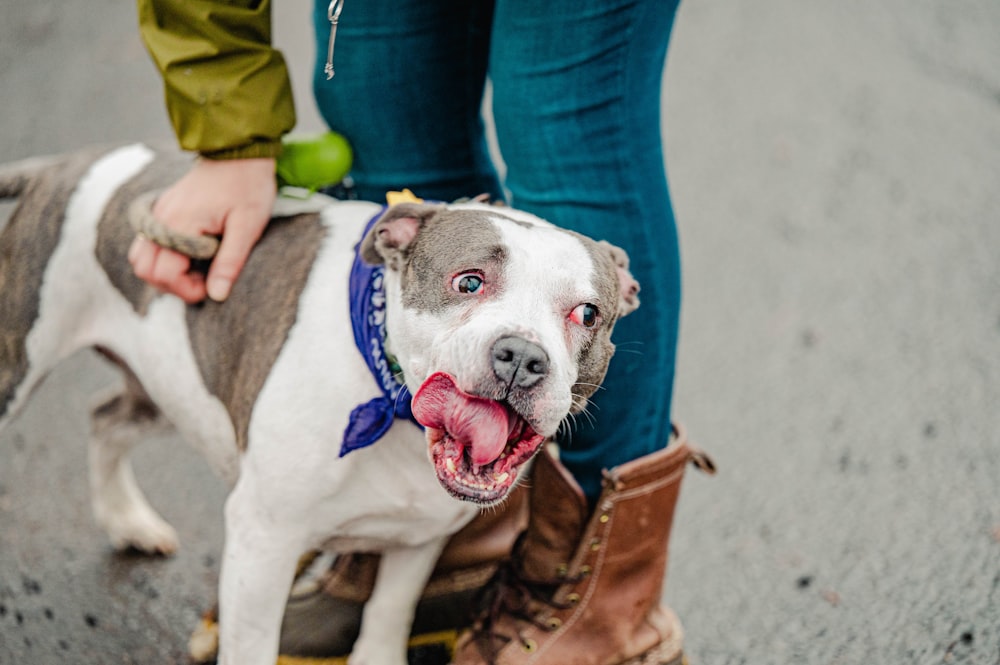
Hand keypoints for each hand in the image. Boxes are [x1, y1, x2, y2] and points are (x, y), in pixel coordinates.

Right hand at [128, 157, 276, 302]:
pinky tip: (190, 255)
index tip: (212, 288)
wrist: (238, 151)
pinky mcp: (161, 210)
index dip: (187, 290)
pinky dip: (162, 257)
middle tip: (205, 281)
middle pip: (145, 269)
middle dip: (173, 285)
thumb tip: (217, 295)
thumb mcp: (248, 227)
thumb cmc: (248, 187)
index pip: (164, 273)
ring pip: (141, 257)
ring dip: (164, 272)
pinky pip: (148, 243)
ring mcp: (157, 213)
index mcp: (180, 223)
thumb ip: (230, 262)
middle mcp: (160, 219)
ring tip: (197, 270)